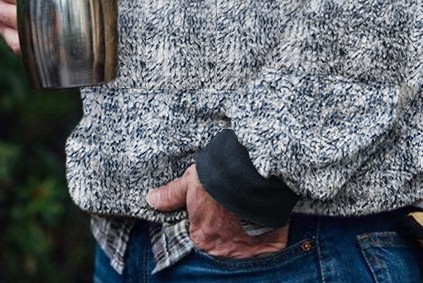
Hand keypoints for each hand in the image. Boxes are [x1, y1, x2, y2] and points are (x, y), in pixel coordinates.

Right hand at [0, 0, 74, 54]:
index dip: (44, 2)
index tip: (65, 7)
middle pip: (22, 18)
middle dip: (46, 22)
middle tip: (71, 24)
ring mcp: (0, 22)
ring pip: (21, 35)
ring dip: (42, 36)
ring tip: (65, 35)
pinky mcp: (7, 36)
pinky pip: (20, 47)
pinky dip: (36, 48)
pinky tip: (54, 45)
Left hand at [147, 164, 288, 258]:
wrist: (250, 171)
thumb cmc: (217, 177)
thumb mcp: (190, 182)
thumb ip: (172, 195)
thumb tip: (152, 200)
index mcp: (202, 237)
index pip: (200, 239)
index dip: (206, 227)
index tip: (213, 216)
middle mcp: (223, 250)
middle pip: (222, 248)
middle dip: (225, 237)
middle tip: (230, 219)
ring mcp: (248, 250)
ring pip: (244, 251)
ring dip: (245, 241)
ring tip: (248, 224)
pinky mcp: (270, 246)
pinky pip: (268, 251)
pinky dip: (268, 244)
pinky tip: (267, 230)